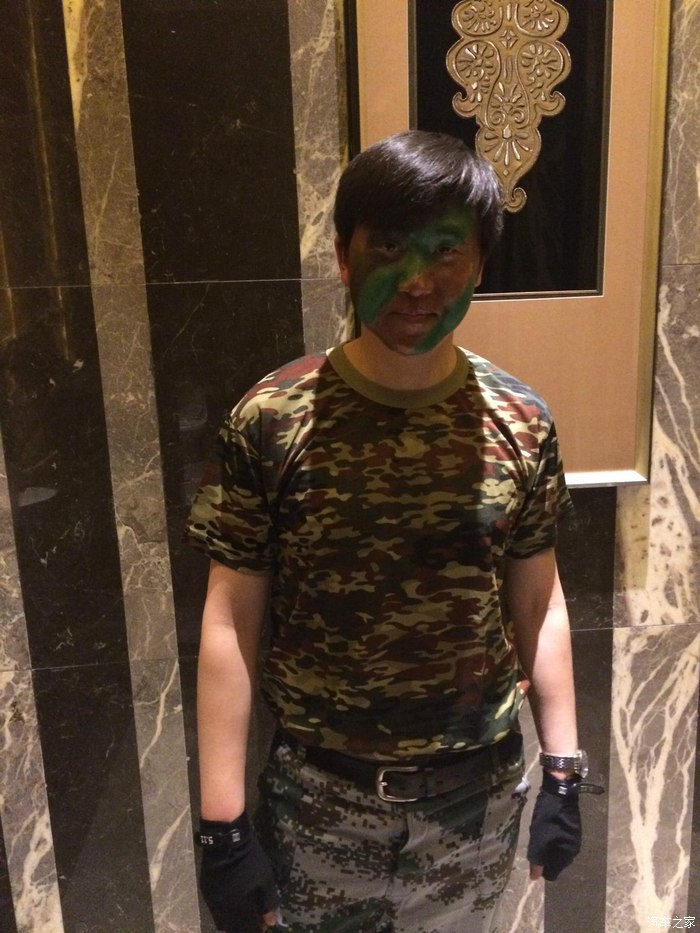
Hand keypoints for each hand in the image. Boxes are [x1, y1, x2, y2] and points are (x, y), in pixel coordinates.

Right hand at [198, 812, 278, 931]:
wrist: (225, 838)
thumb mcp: (264, 877)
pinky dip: (227, 911)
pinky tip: (236, 901)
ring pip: (223, 921)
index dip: (257, 929)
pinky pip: (217, 909)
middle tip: (256, 918)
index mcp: (236, 906)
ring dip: (236, 920)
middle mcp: (221, 908)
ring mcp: (211, 900)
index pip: (246, 929)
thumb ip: (268, 901)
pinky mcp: (207, 891)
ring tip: (247, 911)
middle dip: (246, 926)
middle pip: (233, 928)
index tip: (265, 925)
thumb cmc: (248, 857)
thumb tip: (271, 921)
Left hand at [526, 773, 581, 880]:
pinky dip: (553, 838)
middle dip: (545, 855)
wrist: (560, 792)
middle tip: (536, 840)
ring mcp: (574, 839)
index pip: (553, 873)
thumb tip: (534, 878)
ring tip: (541, 832)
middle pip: (556, 862)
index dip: (541, 867)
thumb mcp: (539, 838)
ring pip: (558, 851)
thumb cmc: (548, 816)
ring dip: (548, 846)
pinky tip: (547, 826)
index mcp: (566, 854)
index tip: (534, 854)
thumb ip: (537, 859)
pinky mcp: (573, 829)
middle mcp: (573, 850)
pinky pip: (561, 841)